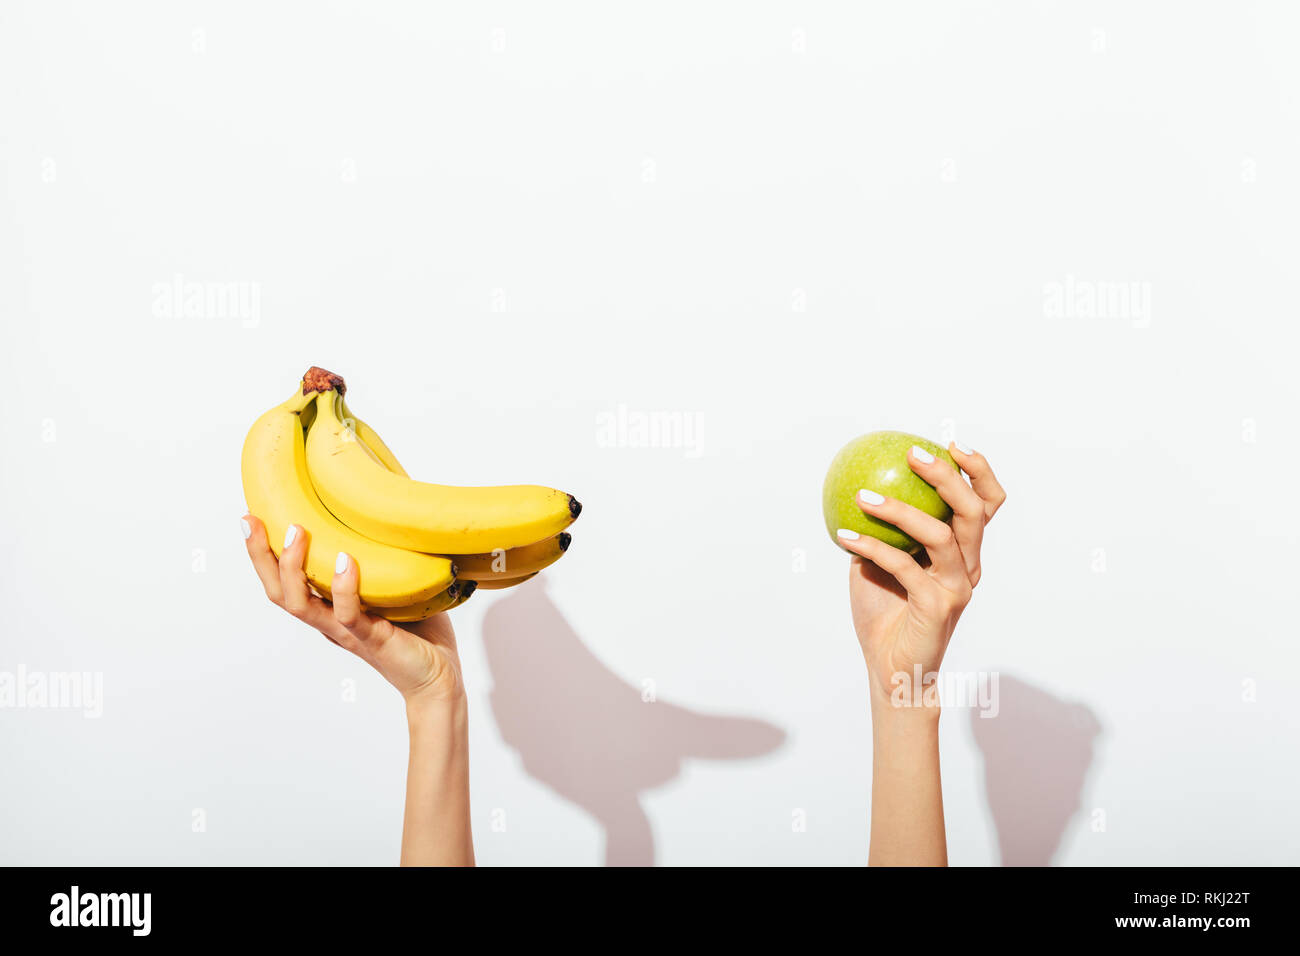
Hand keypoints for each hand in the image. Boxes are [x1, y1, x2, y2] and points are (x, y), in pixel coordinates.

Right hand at [241, 515, 465, 707]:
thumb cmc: (419, 630)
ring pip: (301, 605)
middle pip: (279, 592)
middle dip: (261, 556)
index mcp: (329, 609)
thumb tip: (388, 510)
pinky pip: (348, 614)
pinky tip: (345, 561)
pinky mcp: (372, 638)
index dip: (263, 554)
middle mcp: (330, 621)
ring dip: (293, 567)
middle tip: (255, 520)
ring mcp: (347, 631)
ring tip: (297, 532)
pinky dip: (344, 587)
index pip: (284, 582)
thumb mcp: (394, 585)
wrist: (438, 676)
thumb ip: (384, 558)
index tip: (252, 517)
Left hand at [836, 444, 1005, 706]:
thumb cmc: (885, 613)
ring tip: (863, 496)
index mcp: (962, 553)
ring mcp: (956, 587)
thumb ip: (882, 529)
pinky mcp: (937, 607)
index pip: (985, 505)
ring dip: (901, 509)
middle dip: (948, 477)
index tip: (950, 445)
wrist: (890, 670)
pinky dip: (872, 547)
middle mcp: (967, 567)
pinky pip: (904, 567)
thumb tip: (856, 486)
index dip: (977, 472)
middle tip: (914, 455)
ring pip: (942, 536)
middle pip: (973, 512)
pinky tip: (843, 536)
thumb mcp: (879, 562)